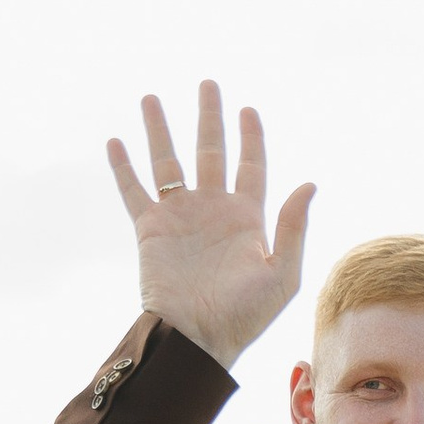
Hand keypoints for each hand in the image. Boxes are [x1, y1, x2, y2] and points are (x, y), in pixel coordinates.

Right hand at [105, 83, 314, 371]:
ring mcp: (179, 218)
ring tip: (151, 97)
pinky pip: (134, 191)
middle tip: (208, 84)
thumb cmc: (244, 317)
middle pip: (211, 152)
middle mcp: (212, 211)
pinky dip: (123, 168)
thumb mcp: (282, 274)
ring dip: (160, 129)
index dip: (251, 137)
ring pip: (168, 162)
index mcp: (246, 218)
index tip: (248, 109)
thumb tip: (309, 182)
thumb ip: (293, 228)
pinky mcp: (150, 230)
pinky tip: (115, 141)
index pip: (251, 166)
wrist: (197, 339)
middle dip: (210, 117)